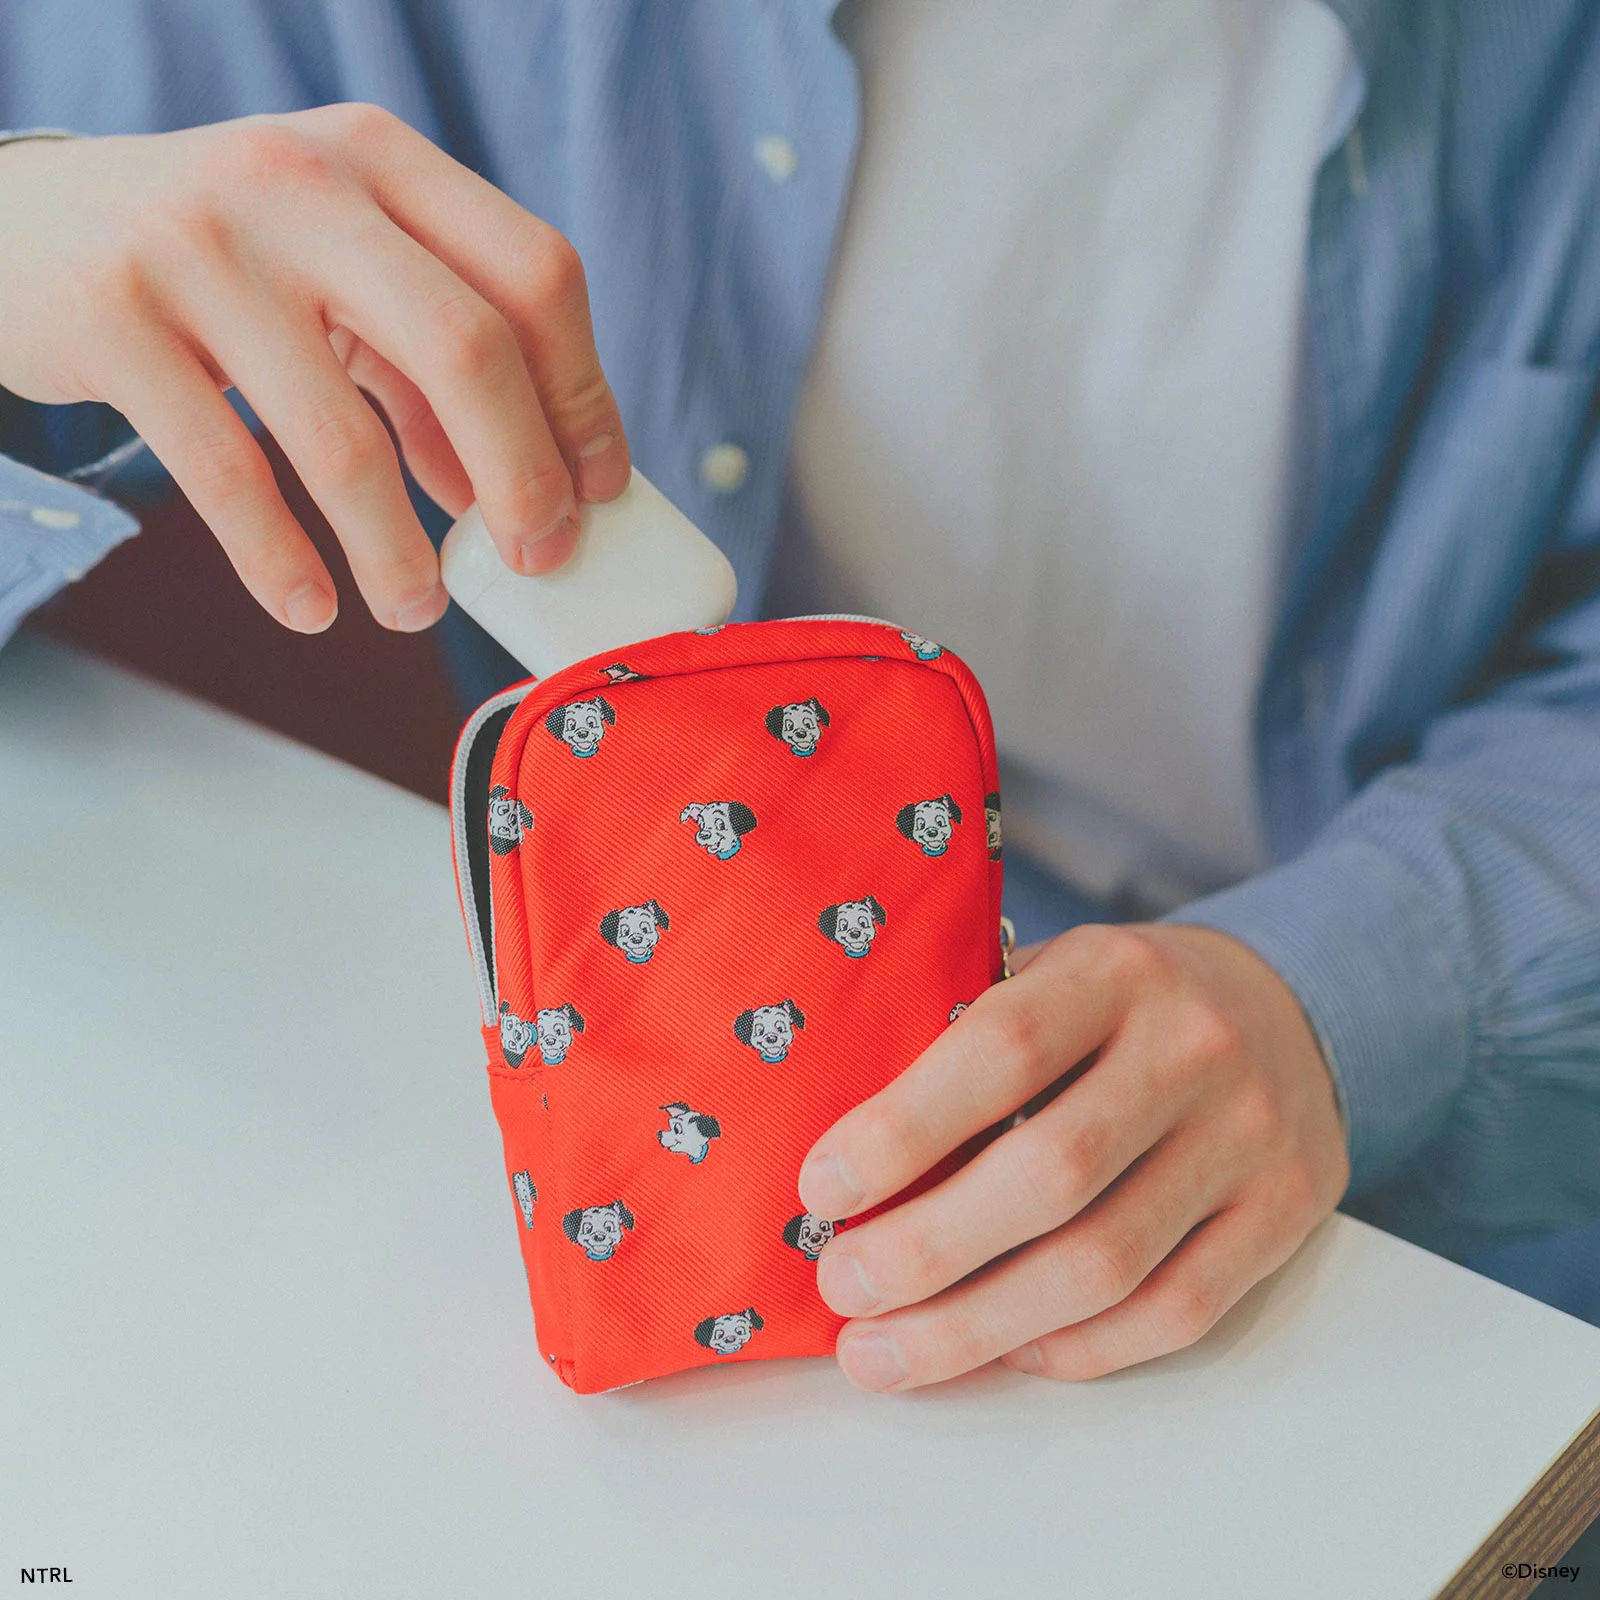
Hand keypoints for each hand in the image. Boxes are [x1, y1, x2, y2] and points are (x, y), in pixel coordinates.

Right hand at [0, 109, 629, 631]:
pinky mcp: (114, 317)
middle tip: (535, 560)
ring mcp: (201, 244)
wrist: (25, 220)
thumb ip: (431, 368)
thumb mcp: (341, 272)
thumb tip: (519, 494)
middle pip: (469, 350)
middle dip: (523, 480)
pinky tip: (310, 606)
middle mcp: (302, 182)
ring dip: (398, 554)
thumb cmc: (226, 261)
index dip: (584, 399)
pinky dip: (282, 563)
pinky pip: (228, 475)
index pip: (535, 276)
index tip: (597, 492)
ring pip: (342, 439)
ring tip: (413, 608)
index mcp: (383, 158)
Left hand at [797, 922, 1349, 1389]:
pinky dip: (1074, 1348)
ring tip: (887, 1352)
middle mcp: (1194, 1048)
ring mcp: (1251, 1137)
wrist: (1291, 1007)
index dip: (902, 1129)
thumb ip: (968, 1037)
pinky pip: (1174, 1312)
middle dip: (926, 1249)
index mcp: (1114, 969)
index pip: (1000, 1050)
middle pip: (1050, 1175)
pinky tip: (999, 1351)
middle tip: (841, 1287)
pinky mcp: (1286, 1215)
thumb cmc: (1122, 1004)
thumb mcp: (1054, 974)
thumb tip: (846, 1155)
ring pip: (1107, 1264)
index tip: (820, 1187)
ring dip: (979, 1326)